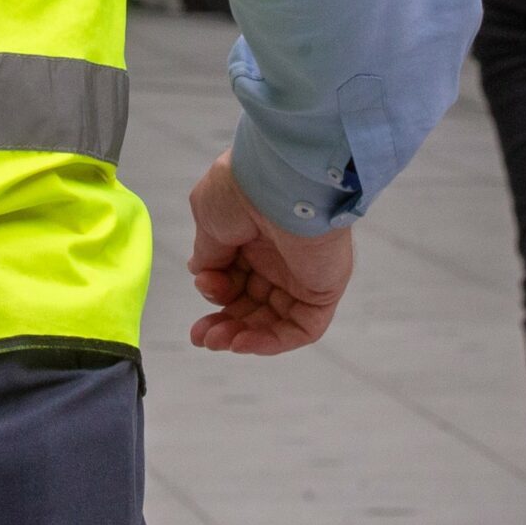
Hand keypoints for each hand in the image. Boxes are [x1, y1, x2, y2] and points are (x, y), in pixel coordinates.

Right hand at [187, 149, 354, 355]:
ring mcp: (301, 275)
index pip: (234, 277)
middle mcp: (278, 257)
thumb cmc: (240, 190)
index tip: (202, 287)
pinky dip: (271, 341)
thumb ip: (207, 254)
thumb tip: (202, 274)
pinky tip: (242, 342)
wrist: (279, 182)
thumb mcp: (208, 220)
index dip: (215, 292)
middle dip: (223, 322)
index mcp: (252, 235)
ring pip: (272, 320)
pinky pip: (301, 327)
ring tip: (215, 341)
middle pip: (251, 303)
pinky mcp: (322, 291)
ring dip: (242, 335)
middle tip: (202, 336)